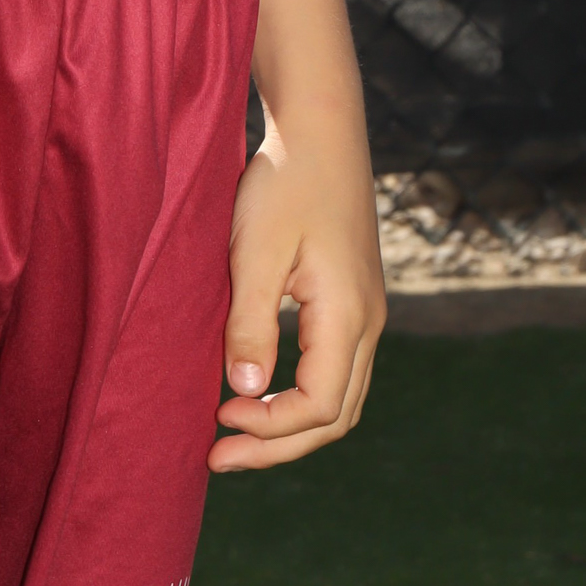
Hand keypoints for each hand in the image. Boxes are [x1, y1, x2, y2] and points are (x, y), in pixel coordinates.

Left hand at [208, 114, 384, 470]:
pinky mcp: (353, 299)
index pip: (319, 407)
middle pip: (335, 416)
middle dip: (278, 445)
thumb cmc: (285, 183)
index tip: (217, 419)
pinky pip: (335, 369)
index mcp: (348, 316)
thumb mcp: (257, 251)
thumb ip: (251, 323)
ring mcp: (366, 312)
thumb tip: (243, 392)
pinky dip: (300, 395)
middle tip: (218, 458)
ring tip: (235, 435)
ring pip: (340, 397)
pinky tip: (260, 390)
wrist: (320, 128)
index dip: (268, 429)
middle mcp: (368, 323)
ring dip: (290, 425)